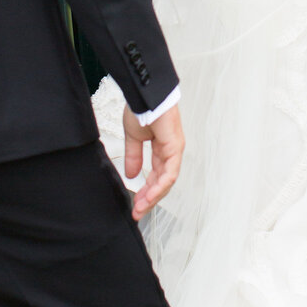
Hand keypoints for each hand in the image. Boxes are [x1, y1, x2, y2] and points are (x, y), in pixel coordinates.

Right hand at [124, 103, 183, 219]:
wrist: (146, 95)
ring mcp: (174, 151)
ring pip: (167, 181)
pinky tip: (150, 196)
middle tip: (137, 211)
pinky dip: (160, 186)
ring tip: (141, 208)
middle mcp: (170, 151)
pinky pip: (169, 173)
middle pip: (162, 182)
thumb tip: (131, 174)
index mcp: (162, 148)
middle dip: (149, 198)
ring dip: (153, 196)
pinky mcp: (175, 148)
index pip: (155, 176)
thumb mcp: (134, 138)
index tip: (135, 203)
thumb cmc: (142, 109)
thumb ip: (133, 157)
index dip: (146, 191)